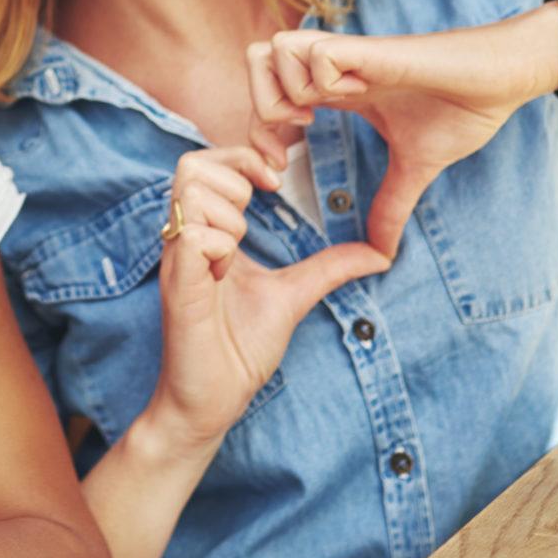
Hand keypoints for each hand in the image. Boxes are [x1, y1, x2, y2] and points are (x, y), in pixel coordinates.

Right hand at [147, 136, 388, 448]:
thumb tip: (380, 253)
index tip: (277, 177)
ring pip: (191, 190)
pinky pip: (195, 237)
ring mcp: (179, 260)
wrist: (212, 401)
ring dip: (228, 210)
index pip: (207, 164)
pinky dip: (221, 245)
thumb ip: (329, 267)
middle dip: (235, 171)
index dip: (242, 156)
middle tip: (262, 202)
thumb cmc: (239, 350)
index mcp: (208, 234)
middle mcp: (187, 240)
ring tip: (240, 247)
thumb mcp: (294, 295)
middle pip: (191, 164)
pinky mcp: (178, 285)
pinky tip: (227, 274)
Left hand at [247, 12, 557, 258]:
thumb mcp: (415, 167)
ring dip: (285, 90)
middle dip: (258, 108)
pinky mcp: (369, 48)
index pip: (267, 97)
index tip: (279, 170)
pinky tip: (353, 96)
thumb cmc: (462, 108)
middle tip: (288, 145)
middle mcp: (333, 68)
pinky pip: (315, 53)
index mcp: (336, 89)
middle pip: (254, 59)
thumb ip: (391, 204)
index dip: (259, 133)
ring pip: (274, 49)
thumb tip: (384, 254)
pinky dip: (322, 79)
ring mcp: (348, 54)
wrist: (503, 76)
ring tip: (317, 117)